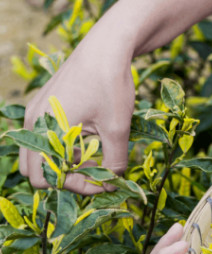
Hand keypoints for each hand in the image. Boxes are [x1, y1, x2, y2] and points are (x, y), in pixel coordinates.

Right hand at [20, 38, 134, 194]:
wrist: (107, 47)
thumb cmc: (109, 85)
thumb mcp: (116, 129)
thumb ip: (113, 162)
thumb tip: (111, 183)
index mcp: (44, 130)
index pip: (47, 179)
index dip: (77, 186)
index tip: (104, 182)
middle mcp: (33, 121)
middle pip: (36, 170)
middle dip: (67, 176)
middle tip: (96, 170)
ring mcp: (37, 111)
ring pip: (42, 153)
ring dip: (66, 160)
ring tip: (98, 153)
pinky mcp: (47, 104)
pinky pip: (48, 135)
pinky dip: (66, 144)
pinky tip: (92, 137)